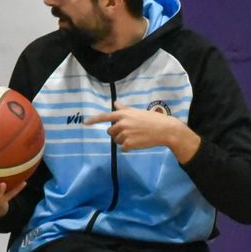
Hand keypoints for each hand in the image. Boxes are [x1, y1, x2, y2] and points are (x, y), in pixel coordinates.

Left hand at [85, 101, 200, 161]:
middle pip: (111, 132)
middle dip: (117, 133)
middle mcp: (122, 123)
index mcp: (124, 114)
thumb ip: (124, 109)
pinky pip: (123, 148)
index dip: (94, 120)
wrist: (164, 130)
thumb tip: (116, 103)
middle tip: (129, 132)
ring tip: (136, 137)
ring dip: (124, 141)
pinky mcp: (129, 143)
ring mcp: (125, 134)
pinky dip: (129, 147)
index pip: (105, 116)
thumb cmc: (152, 119)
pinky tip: (138, 143)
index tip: (86, 123)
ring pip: (117, 141)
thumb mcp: (137, 112)